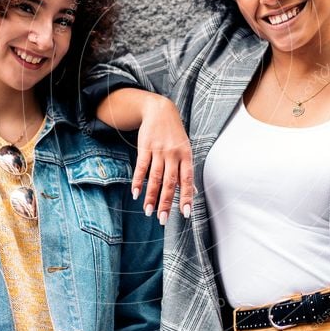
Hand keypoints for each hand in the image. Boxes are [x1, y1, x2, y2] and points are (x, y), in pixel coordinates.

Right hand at [133, 95, 193, 224]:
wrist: (160, 110)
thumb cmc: (175, 134)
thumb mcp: (185, 150)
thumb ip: (186, 171)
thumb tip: (193, 191)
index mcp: (186, 156)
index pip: (187, 180)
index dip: (187, 197)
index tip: (185, 214)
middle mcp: (173, 154)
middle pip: (170, 182)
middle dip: (166, 203)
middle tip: (162, 220)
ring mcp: (159, 150)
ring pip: (155, 178)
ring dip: (151, 196)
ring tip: (147, 212)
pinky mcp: (145, 147)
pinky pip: (141, 167)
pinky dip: (138, 181)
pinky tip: (136, 193)